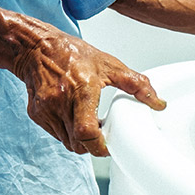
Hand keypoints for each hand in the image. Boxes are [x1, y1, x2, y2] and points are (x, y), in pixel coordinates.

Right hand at [13, 30, 165, 156]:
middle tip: (102, 133)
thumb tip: (158, 103)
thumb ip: (137, 85)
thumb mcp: (109, 64)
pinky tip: (72, 115)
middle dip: (92, 145)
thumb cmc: (72, 54)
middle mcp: (61, 101)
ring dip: (79, 139)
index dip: (99, 146)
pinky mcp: (36, 114)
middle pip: (77, 143)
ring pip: (66, 142)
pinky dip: (66, 132)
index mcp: (82, 88)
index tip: (109, 146)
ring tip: (87, 121)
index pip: (86, 132)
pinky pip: (55, 134)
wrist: (37, 48)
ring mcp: (46, 109)